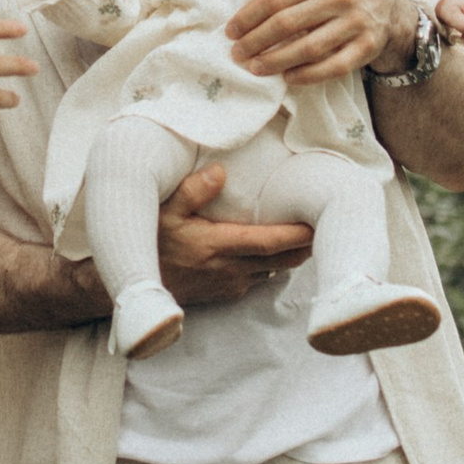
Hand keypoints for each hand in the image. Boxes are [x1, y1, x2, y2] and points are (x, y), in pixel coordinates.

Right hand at [154, 158, 312, 305]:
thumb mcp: (164, 211)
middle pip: (283, 260)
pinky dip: (272, 265)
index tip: (317, 222)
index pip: (269, 242)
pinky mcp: (227, 293)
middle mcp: (229, 269)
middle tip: (325, 226)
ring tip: (307, 236)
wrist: (138, 286)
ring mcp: (230, 284)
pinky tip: (276, 251)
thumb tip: (220, 171)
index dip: (297, 235)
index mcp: (217, 246)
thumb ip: (193, 190)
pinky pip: (259, 279)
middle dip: (306, 246)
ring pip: (274, 270)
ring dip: (291, 256)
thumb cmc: (151, 244)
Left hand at [224, 0, 405, 86]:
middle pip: (288, 23)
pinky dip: (308, 75)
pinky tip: (288, 78)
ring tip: (254, 68)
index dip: (248, 17)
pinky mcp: (367, 47)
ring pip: (309, 47)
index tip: (231, 31)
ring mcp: (355, 23)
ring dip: (277, 60)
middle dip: (256, 41)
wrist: (392, 3)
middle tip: (237, 53)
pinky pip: (333, 66)